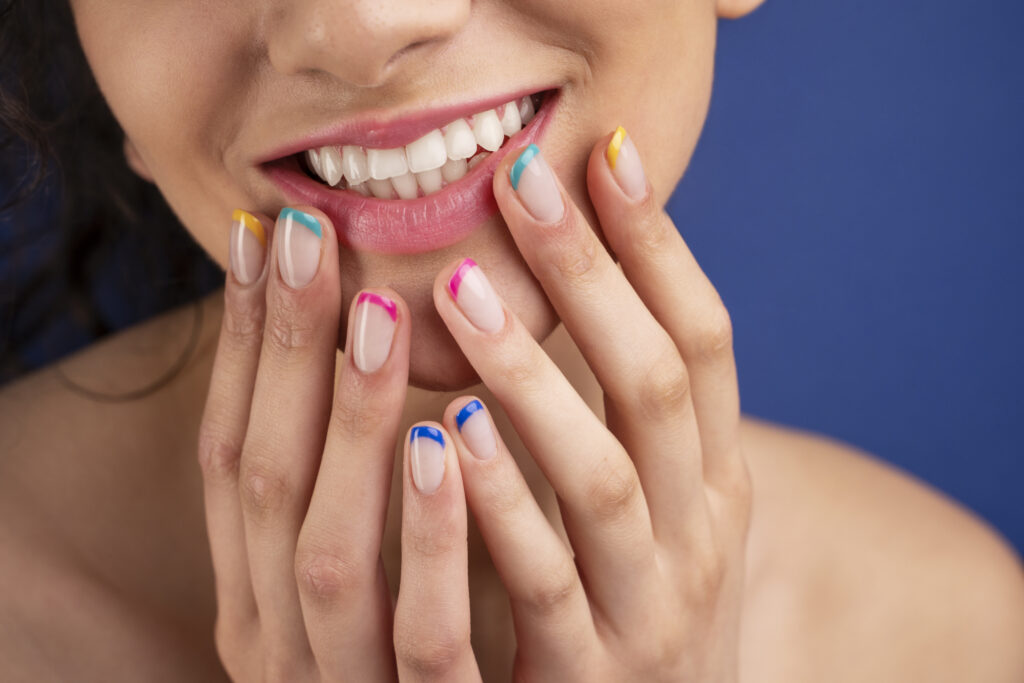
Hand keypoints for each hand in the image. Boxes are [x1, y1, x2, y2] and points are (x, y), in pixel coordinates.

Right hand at [198, 206, 469, 679]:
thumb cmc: (389, 656)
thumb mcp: (349, 565)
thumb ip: (340, 480)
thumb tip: (347, 343)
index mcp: (255, 586)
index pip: (236, 448)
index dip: (245, 342)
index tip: (267, 234)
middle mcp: (274, 632)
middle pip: (267, 478)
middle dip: (284, 354)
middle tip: (312, 235)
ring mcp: (338, 681)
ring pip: (327, 548)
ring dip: (349, 425)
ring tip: (378, 311)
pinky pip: (422, 635)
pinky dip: (429, 534)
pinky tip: (451, 440)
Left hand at [411, 130, 750, 680]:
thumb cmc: (641, 613)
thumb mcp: (662, 516)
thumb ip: (633, 427)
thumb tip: (592, 294)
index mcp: (716, 484)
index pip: (705, 344)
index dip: (661, 247)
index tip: (607, 155)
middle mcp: (699, 536)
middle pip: (654, 384)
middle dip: (594, 276)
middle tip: (521, 182)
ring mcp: (649, 609)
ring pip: (601, 478)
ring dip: (534, 376)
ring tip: (463, 288)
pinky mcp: (590, 675)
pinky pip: (542, 582)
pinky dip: (500, 503)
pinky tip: (447, 432)